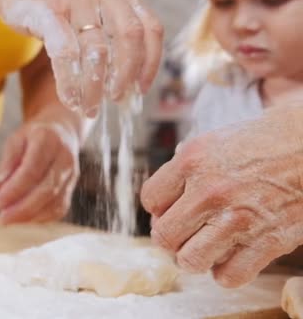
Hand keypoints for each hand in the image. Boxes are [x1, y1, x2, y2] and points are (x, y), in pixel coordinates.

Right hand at [0, 0, 162, 117]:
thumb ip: (110, 22)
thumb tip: (127, 74)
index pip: (149, 27)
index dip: (151, 63)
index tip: (141, 88)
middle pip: (129, 40)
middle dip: (125, 77)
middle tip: (116, 99)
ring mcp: (74, 0)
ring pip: (96, 53)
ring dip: (95, 88)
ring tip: (88, 107)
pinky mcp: (46, 11)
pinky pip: (65, 54)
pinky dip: (69, 82)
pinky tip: (70, 98)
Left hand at [0, 122, 79, 223]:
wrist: (61, 132)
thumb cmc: (33, 137)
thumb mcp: (15, 140)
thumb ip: (7, 163)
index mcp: (48, 140)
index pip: (33, 170)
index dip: (15, 189)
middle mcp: (65, 158)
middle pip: (48, 190)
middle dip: (24, 208)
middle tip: (3, 218)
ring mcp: (72, 175)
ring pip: (55, 202)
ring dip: (31, 216)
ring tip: (9, 219)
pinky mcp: (72, 188)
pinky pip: (59, 209)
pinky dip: (40, 218)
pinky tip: (23, 218)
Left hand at [141, 106, 302, 287]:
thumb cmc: (264, 142)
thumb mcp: (213, 142)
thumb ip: (184, 170)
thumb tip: (161, 204)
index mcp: (192, 161)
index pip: (150, 200)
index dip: (159, 209)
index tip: (172, 211)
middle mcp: (209, 190)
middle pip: (164, 236)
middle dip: (172, 239)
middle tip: (185, 235)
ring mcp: (237, 218)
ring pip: (190, 261)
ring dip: (195, 259)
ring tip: (206, 248)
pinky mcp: (267, 241)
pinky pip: (228, 276)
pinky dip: (226, 273)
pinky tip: (232, 257)